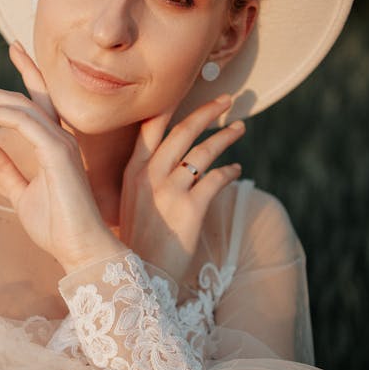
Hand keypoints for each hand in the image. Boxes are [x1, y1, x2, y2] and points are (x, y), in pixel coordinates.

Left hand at [0, 43, 121, 273]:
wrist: (80, 251)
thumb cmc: (57, 228)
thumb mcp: (21, 193)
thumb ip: (4, 168)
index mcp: (55, 144)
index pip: (39, 99)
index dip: (27, 70)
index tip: (12, 47)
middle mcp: (61, 137)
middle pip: (23, 97)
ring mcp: (61, 142)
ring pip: (19, 105)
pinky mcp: (56, 152)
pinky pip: (23, 121)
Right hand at [119, 97, 244, 282]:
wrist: (140, 279)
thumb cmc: (136, 244)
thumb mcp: (129, 206)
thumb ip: (143, 181)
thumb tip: (163, 163)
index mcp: (132, 172)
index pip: (150, 128)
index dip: (169, 106)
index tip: (185, 90)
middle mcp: (149, 176)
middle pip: (182, 131)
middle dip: (207, 111)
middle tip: (226, 99)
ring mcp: (170, 191)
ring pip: (203, 151)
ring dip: (225, 136)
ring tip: (239, 127)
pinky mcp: (191, 209)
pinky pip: (216, 179)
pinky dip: (229, 171)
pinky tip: (236, 169)